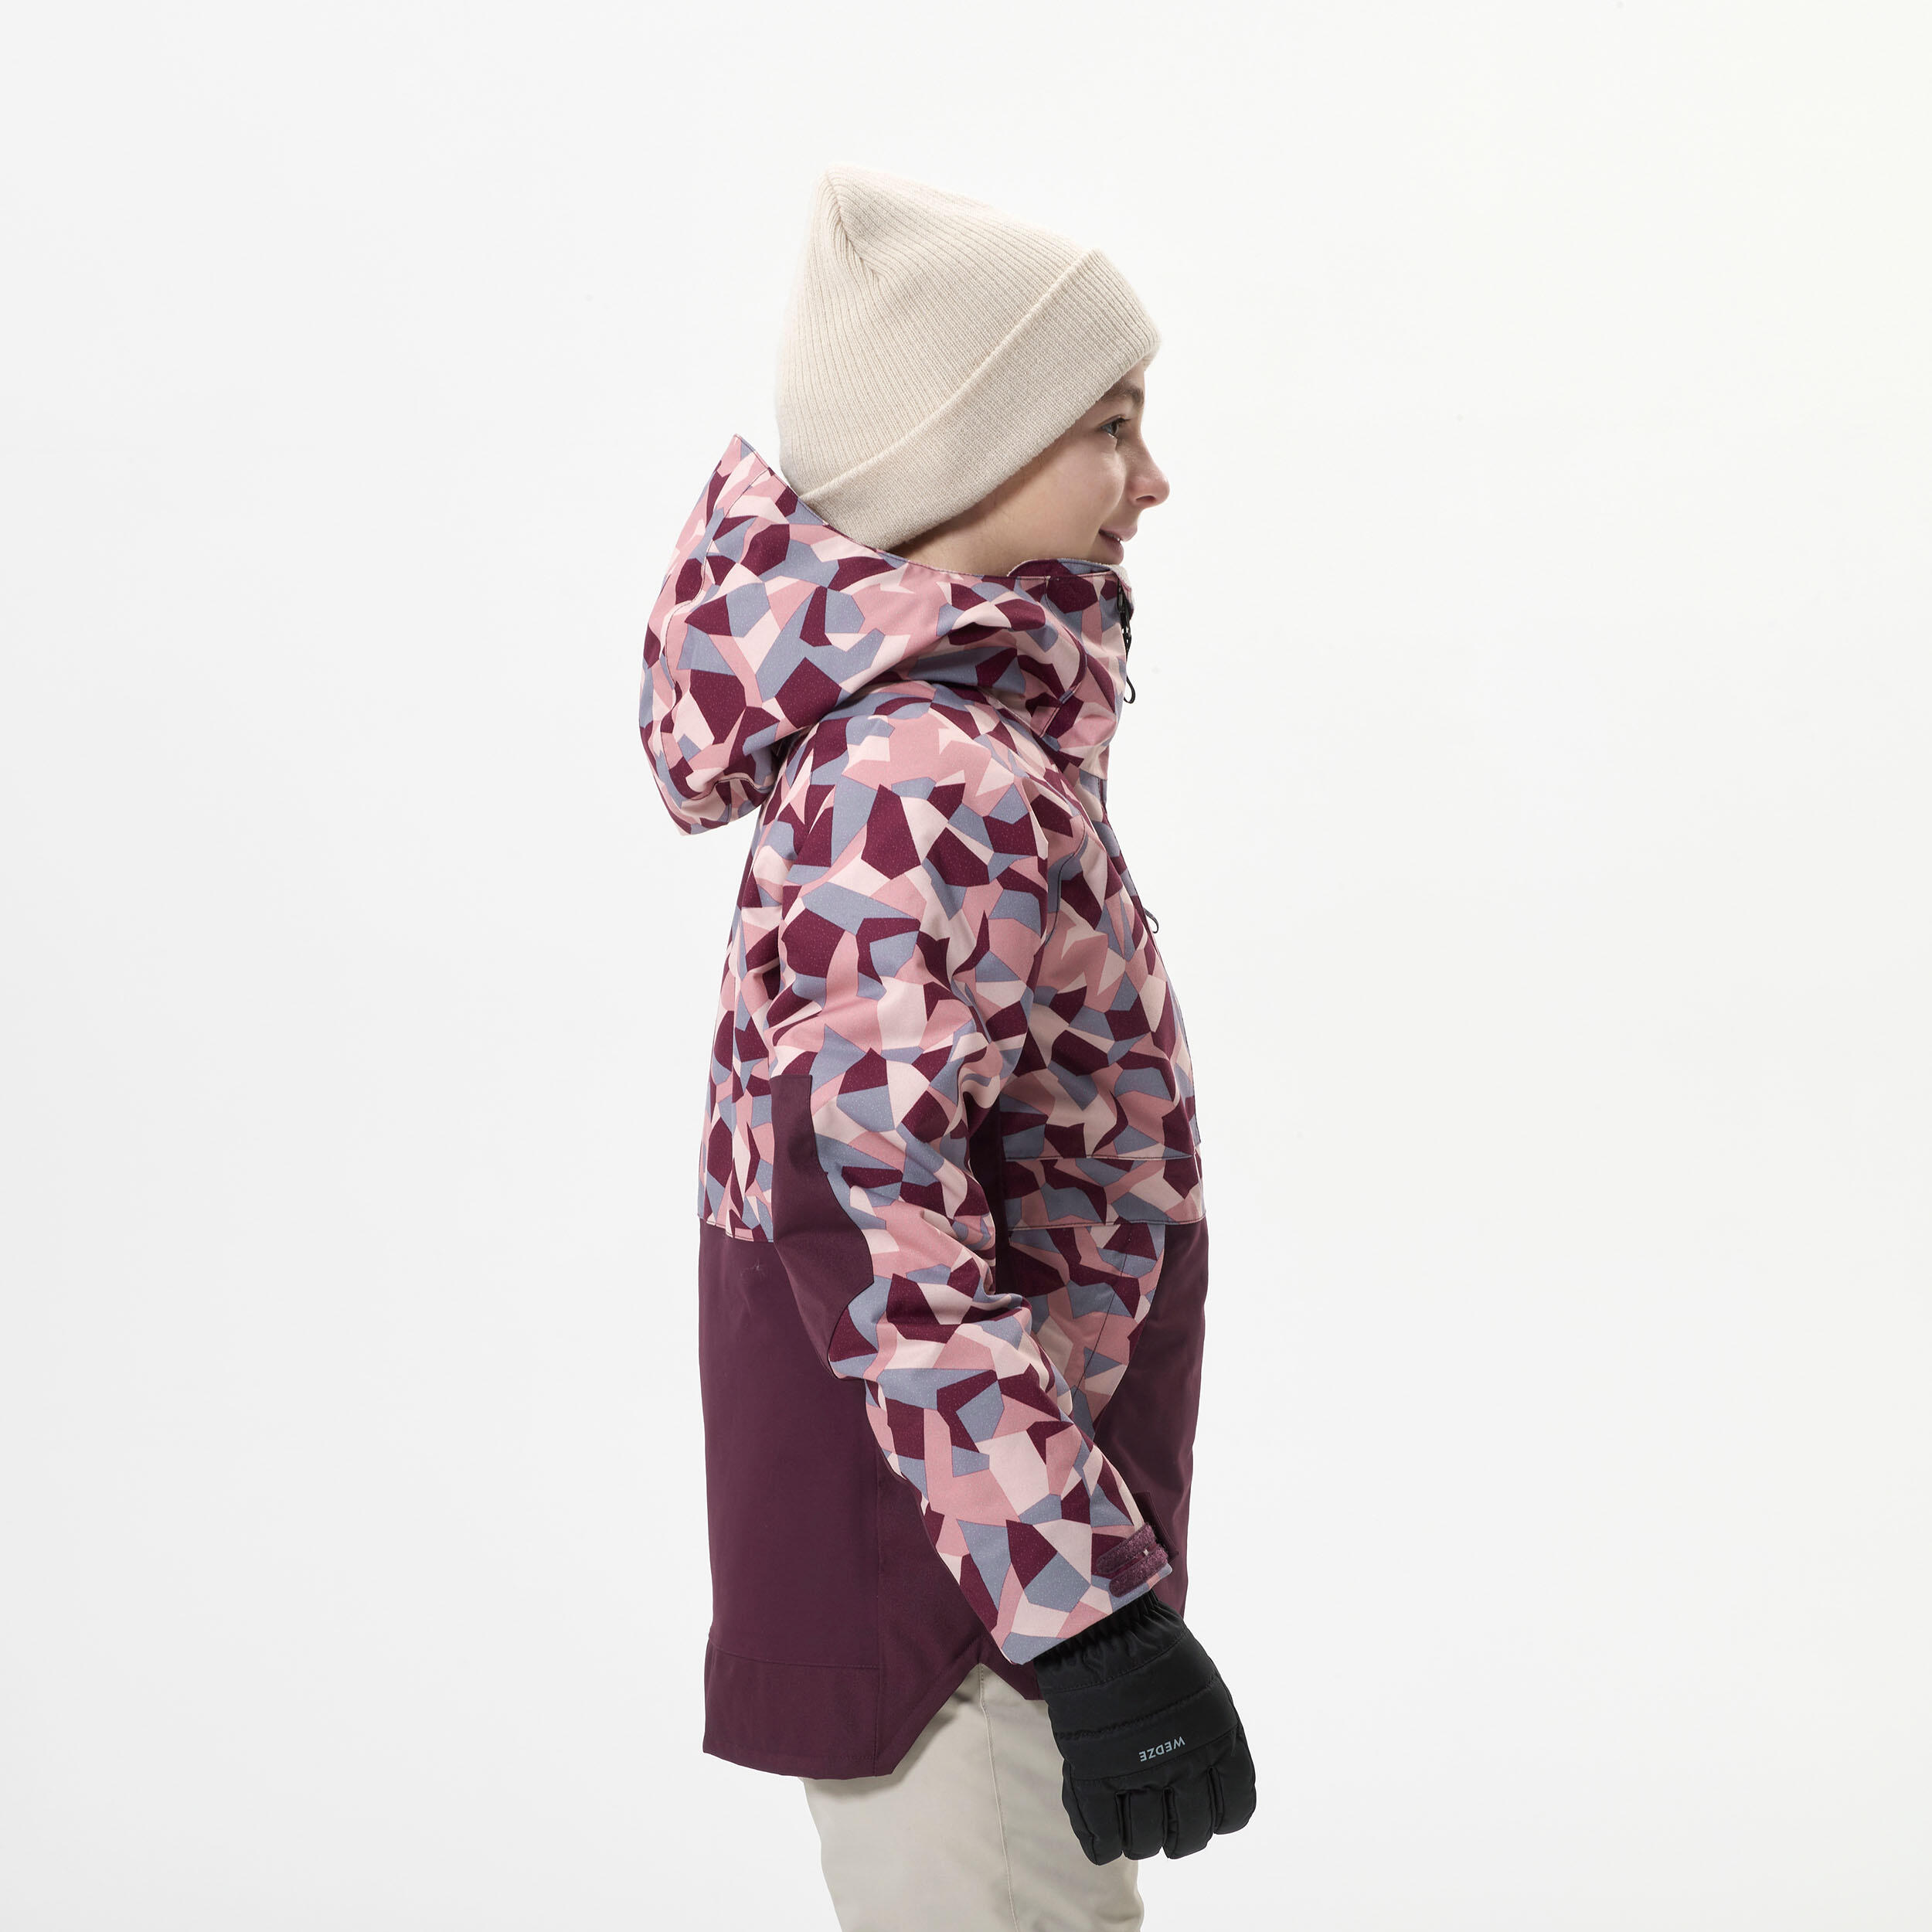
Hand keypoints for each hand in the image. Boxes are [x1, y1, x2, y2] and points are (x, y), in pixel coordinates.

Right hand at [1031, 1588, 1256, 1862]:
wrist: (1104, 1623)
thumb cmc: (1156, 1648)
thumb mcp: (1206, 1689)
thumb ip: (1212, 1737)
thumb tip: (1211, 1780)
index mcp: (1218, 1741)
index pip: (1235, 1810)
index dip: (1218, 1817)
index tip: (1202, 1806)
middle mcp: (1184, 1764)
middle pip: (1190, 1835)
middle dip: (1178, 1834)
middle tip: (1162, 1817)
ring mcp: (1138, 1773)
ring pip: (1146, 1844)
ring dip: (1140, 1839)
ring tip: (1129, 1818)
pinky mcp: (1094, 1775)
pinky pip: (1104, 1838)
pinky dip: (1103, 1844)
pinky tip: (1104, 1835)